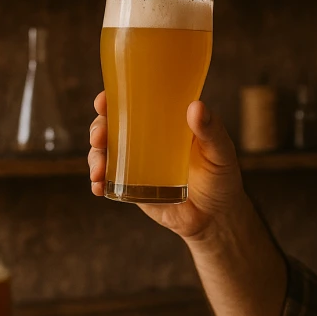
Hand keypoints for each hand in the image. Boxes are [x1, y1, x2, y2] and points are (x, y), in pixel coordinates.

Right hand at [88, 92, 247, 240]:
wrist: (216, 217)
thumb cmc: (222, 178)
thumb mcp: (220, 152)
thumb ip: (211, 131)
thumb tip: (195, 107)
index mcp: (165, 121)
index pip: (135, 102)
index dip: (114, 98)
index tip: (103, 100)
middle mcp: (147, 138)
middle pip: (112, 126)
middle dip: (98, 129)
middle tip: (99, 138)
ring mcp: (137, 163)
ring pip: (105, 152)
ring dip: (94, 157)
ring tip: (99, 170)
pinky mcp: (132, 187)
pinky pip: (108, 181)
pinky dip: (98, 182)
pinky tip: (98, 187)